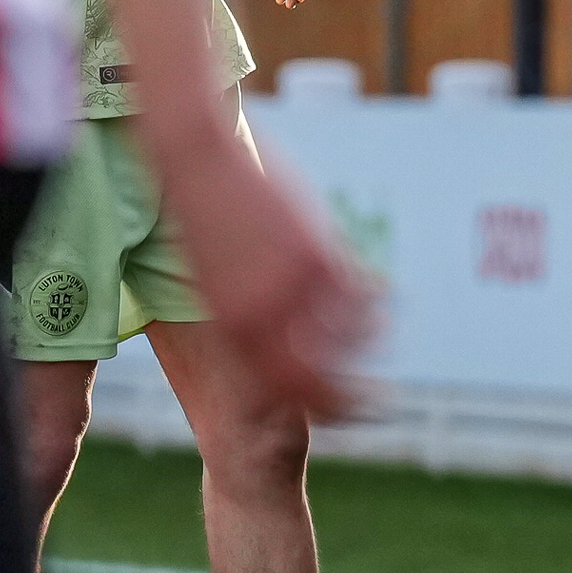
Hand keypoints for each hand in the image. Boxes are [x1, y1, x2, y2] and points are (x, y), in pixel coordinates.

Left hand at [156, 134, 372, 423]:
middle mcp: (262, 319)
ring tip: (379, 339)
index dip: (325, 410)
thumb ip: (245, 314)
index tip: (345, 414)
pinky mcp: (315, 253)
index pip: (292, 395)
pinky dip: (373, 298)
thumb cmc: (191, 218)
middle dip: (358, 399)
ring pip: (353, 338)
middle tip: (378, 401)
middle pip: (327, 385)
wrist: (192, 158)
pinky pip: (359, 294)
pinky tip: (380, 294)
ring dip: (371, 341)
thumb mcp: (211, 282)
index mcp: (232, 330)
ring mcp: (291, 288)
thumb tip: (270, 338)